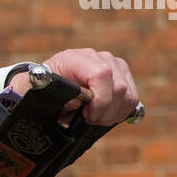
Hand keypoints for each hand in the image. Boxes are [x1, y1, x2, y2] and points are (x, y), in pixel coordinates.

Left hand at [8, 48, 138, 125]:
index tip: (87, 115)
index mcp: (74, 58)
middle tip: (90, 120)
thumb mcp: (46, 97)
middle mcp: (96, 57)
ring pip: (129, 94)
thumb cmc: (44, 93)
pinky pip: (132, 97)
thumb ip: (60, 98)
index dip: (100, 100)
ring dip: (114, 114)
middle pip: (119, 87)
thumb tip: (77, 101)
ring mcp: (112, 64)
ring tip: (96, 118)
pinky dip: (121, 112)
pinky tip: (105, 115)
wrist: (49, 87)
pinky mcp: (122, 74)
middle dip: (106, 112)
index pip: (101, 75)